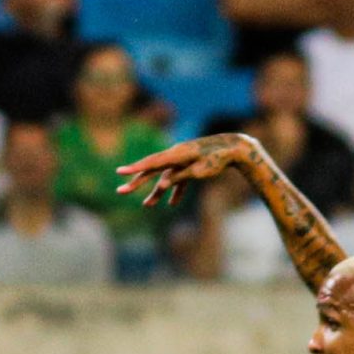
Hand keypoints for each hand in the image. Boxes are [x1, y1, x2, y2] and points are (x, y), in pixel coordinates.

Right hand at [114, 133, 261, 204]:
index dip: (134, 168)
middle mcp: (175, 156)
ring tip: (147, 205)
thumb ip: (178, 177)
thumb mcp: (198, 171)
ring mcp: (181, 161)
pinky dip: (175, 191)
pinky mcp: (189, 165)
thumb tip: (161, 184)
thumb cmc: (217, 159)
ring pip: (164, 177)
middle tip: (120, 191)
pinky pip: (178, 179)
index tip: (119, 172)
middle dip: (137, 182)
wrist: (234, 148)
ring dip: (157, 192)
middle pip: (152, 170)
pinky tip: (172, 204)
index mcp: (176, 155)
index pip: (151, 163)